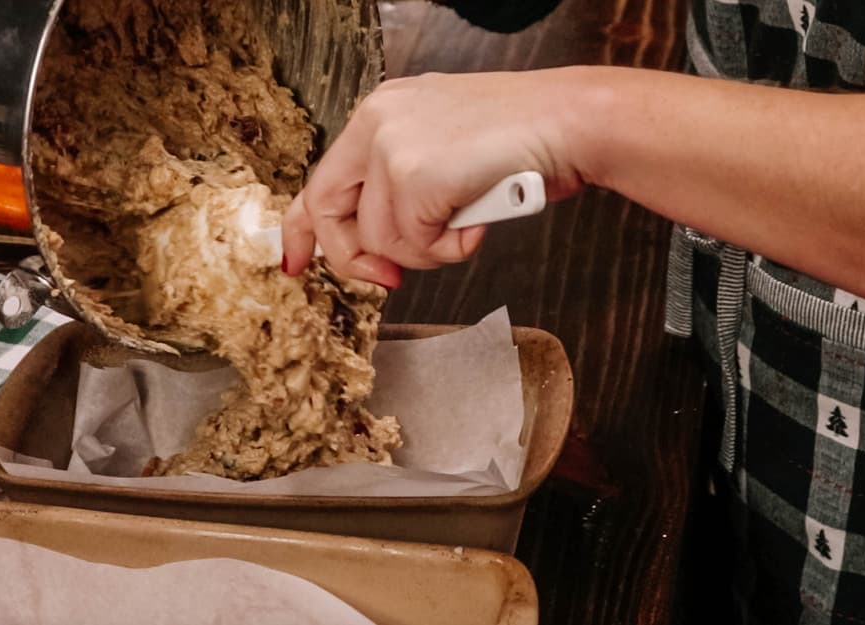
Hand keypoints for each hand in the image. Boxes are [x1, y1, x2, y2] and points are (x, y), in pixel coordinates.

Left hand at [281, 68, 590, 286]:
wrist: (568, 122)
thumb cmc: (521, 140)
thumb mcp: (443, 151)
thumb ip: (402, 182)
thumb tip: (380, 242)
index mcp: (379, 114)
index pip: (320, 179)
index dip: (301, 229)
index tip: (296, 263)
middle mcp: (375, 123)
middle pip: (328, 211)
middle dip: (355, 258)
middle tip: (389, 279)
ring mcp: (390, 147)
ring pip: (379, 238)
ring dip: (425, 252)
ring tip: (465, 226)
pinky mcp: (412, 175)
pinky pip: (414, 244)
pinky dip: (450, 248)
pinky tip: (478, 221)